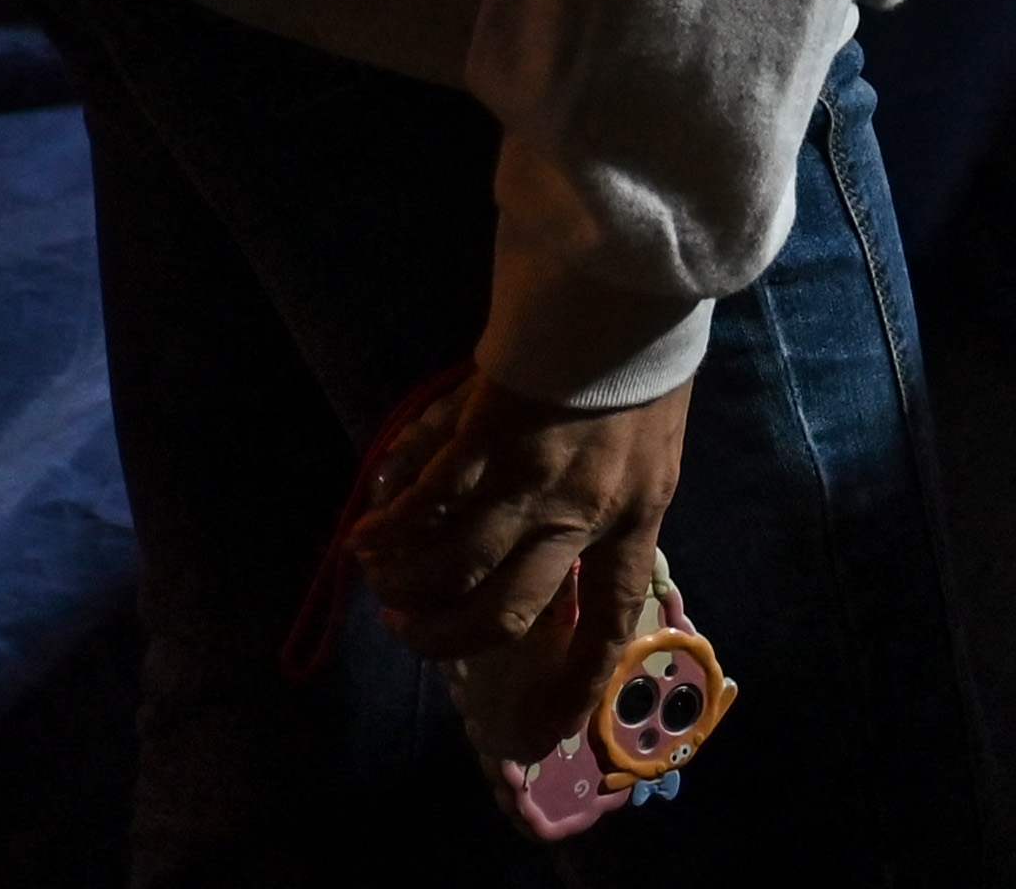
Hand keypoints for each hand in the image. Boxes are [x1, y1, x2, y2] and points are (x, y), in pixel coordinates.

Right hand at [358, 373, 690, 761]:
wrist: (634, 283)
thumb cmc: (646, 362)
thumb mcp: (650, 449)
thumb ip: (608, 505)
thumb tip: (556, 561)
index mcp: (636, 515)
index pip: (610, 619)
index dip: (574, 682)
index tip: (540, 732)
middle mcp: (583, 510)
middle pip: (504, 612)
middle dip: (447, 638)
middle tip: (414, 632)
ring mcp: (532, 475)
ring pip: (452, 566)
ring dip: (406, 587)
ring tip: (382, 586)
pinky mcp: (487, 433)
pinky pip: (425, 502)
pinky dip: (389, 528)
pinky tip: (365, 536)